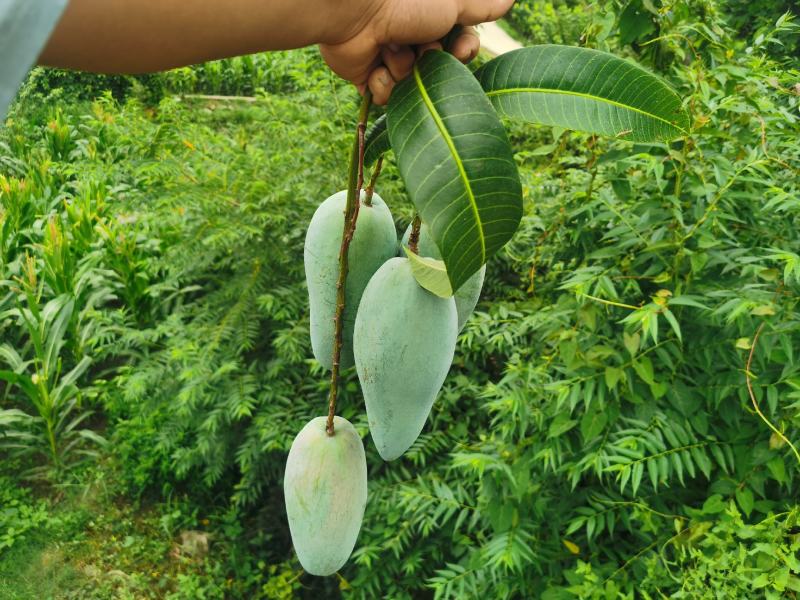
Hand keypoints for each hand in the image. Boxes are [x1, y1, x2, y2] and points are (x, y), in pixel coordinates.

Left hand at [320, 0, 514, 104]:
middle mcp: (412, 40)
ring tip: (390, 47)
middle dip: (431, 63)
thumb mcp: (453, 4)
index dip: (462, 53)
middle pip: (438, 71)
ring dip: (404, 68)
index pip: (460, 50)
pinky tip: (374, 65)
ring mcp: (390, 61)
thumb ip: (481, 6)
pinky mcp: (368, 78)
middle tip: (422, 50)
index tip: (460, 50)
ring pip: (412, 87)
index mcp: (431, 21)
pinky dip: (382, 83)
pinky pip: (386, 97)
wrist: (357, 11)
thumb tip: (510, 0)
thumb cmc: (406, 0)